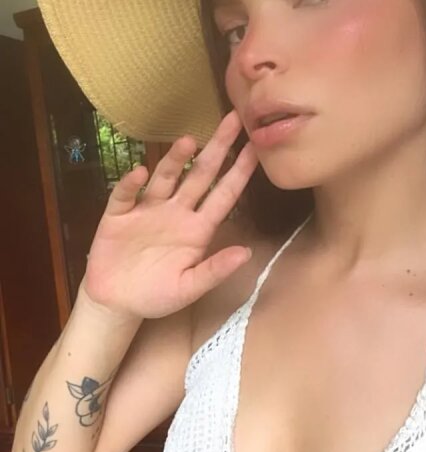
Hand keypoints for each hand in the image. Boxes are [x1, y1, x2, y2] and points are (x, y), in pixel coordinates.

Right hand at [82, 110, 257, 318]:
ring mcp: (147, 211)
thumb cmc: (157, 296)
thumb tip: (246, 253)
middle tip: (233, 120)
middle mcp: (176, 213)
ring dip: (175, 160)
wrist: (117, 303)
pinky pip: (125, 196)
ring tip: (190, 140)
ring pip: (165, 178)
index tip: (255, 148)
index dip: (240, 173)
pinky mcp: (118, 216)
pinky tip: (140, 174)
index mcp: (197, 230)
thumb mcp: (189, 288)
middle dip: (216, 149)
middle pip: (199, 176)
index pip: (224, 196)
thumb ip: (215, 270)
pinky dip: (131, 185)